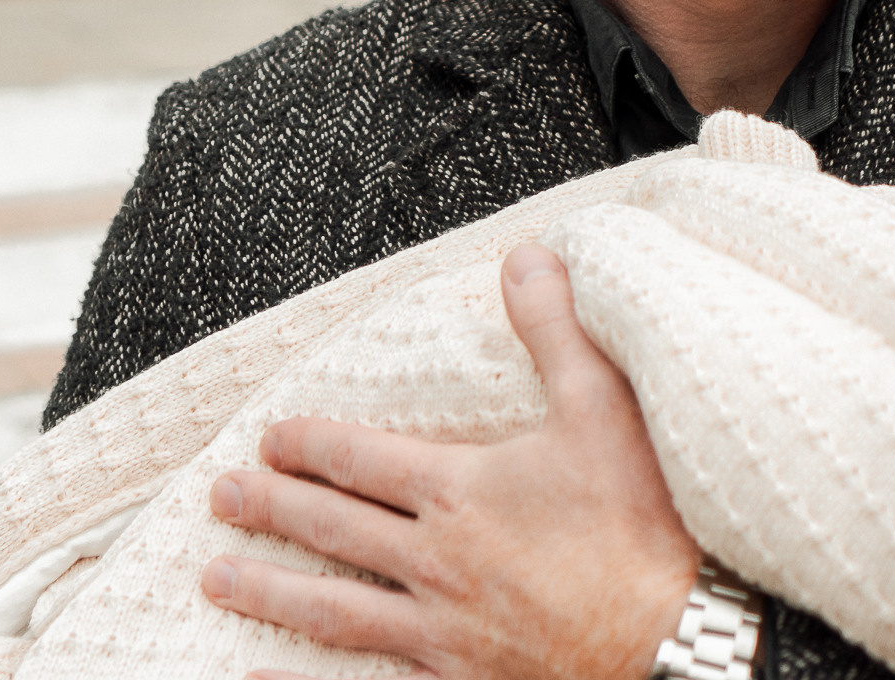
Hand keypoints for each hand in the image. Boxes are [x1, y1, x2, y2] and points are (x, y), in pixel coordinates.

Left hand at [202, 243, 701, 679]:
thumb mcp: (605, 410)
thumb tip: (525, 257)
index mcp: (460, 492)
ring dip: (267, 591)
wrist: (679, 645)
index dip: (308, 444)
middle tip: (219, 497)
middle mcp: (435, 563)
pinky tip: (255, 679)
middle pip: (331, 529)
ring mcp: (441, 635)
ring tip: (214, 578)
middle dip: (270, 508)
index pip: (359, 460)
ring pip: (331, 610)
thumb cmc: (646, 526)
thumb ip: (556, 330)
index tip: (270, 437)